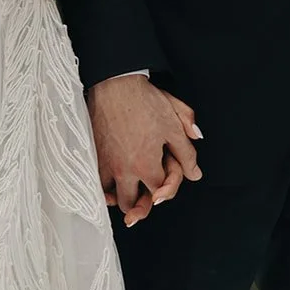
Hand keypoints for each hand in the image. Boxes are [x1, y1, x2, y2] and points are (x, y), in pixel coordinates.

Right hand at [88, 74, 202, 225]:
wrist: (115, 84)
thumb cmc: (145, 101)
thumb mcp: (174, 125)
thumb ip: (187, 153)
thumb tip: (195, 173)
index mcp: (147, 165)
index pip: (160, 193)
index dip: (167, 187)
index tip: (166, 176)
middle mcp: (125, 170)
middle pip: (133, 205)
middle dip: (142, 205)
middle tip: (146, 197)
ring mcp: (106, 165)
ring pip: (113, 199)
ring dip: (123, 199)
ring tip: (129, 193)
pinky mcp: (93, 156)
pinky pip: (96, 184)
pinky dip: (104, 190)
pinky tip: (110, 187)